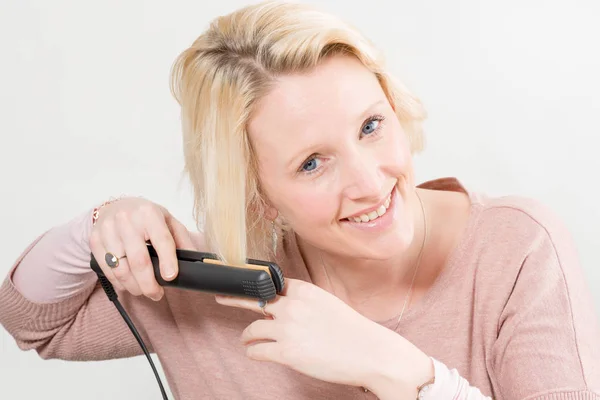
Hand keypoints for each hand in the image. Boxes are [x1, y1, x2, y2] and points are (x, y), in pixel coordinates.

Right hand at [89, 197, 196, 300]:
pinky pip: (107, 270)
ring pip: (121, 269)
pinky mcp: (95, 240)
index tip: (170, 277)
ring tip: (143, 290)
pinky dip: (119, 282)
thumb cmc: (144, 216)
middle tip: (157, 294)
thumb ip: (181, 238)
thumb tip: (195, 260)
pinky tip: (128, 285)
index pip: (161, 240)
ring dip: (134, 286)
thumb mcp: (167, 220)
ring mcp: (108, 230)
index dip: (167, 260)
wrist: (114, 207)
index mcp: (149, 213)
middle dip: (149, 284)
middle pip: (139, 260)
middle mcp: (127, 220)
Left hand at [214, 278, 412, 389]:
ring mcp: (288, 329)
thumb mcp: (327, 303)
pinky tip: (255, 352)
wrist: (370, 353)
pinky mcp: (286, 352)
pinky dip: (253, 352)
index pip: (269, 282)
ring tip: (246, 338)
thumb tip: (283, 304)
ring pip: (252, 328)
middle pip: (253, 299)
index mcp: (304, 290)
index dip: (253, 284)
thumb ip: (303, 301)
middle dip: (233, 298)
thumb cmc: (352, 330)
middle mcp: (292, 306)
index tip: (239, 283)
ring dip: (247, 335)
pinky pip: (257, 351)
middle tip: (221, 297)